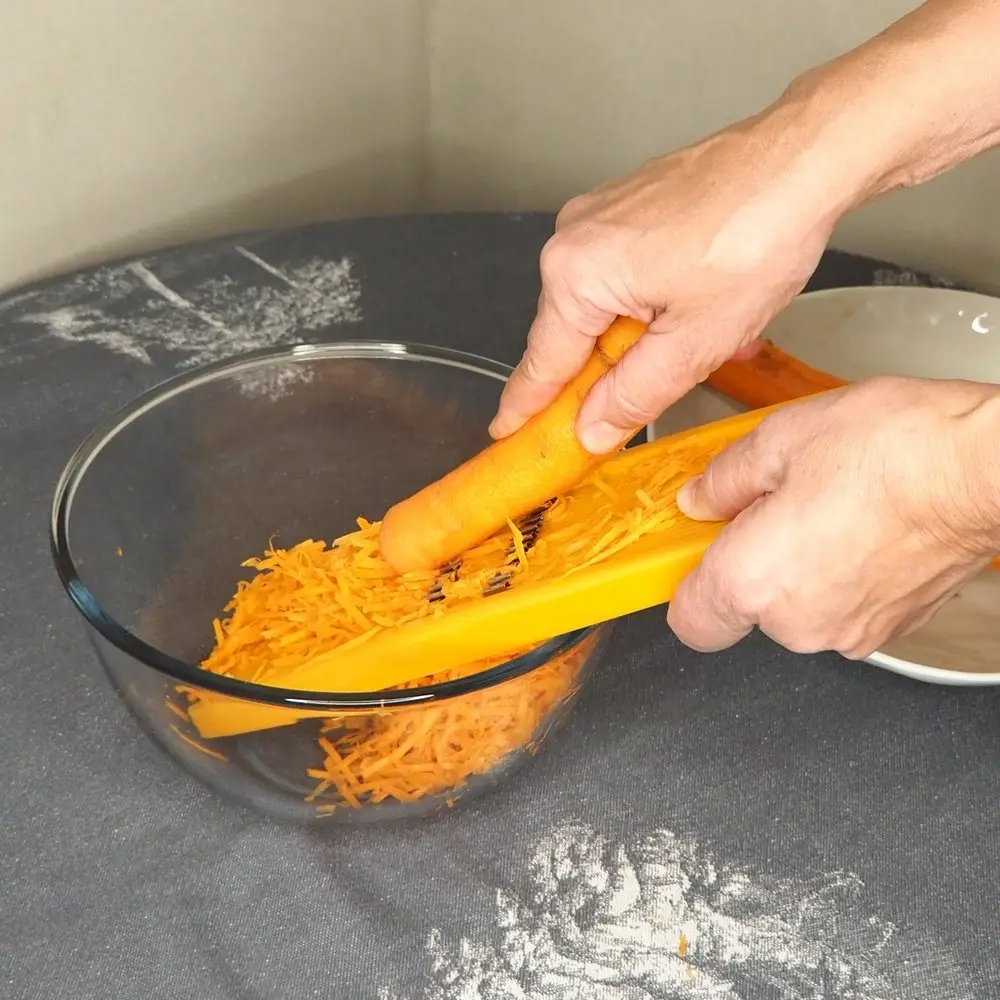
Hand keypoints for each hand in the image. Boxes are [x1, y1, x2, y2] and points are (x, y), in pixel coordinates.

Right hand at [489, 108, 856, 452]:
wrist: (805, 159)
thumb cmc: (758, 235)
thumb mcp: (694, 344)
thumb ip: (633, 396)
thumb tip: (593, 429)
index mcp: (575, 273)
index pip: (542, 364)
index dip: (527, 410)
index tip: (508, 437)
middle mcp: (575, 236)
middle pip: (572, 334)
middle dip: (604, 374)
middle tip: (632, 408)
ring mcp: (602, 215)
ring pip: (603, 305)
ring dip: (639, 339)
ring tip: (696, 341)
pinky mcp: (631, 204)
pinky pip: (624, 273)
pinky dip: (652, 303)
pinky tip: (696, 311)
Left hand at [668, 377, 999, 657]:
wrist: (989, 468)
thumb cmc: (898, 451)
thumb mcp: (782, 440)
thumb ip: (725, 479)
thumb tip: (701, 499)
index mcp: (754, 581)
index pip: (690, 619)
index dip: (687, 583)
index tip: (696, 549)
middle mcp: (799, 622)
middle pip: (747, 606)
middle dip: (751, 559)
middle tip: (771, 505)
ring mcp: (851, 631)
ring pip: (798, 604)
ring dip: (800, 564)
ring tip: (828, 505)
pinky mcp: (894, 627)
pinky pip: (844, 603)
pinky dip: (843, 572)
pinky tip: (862, 523)